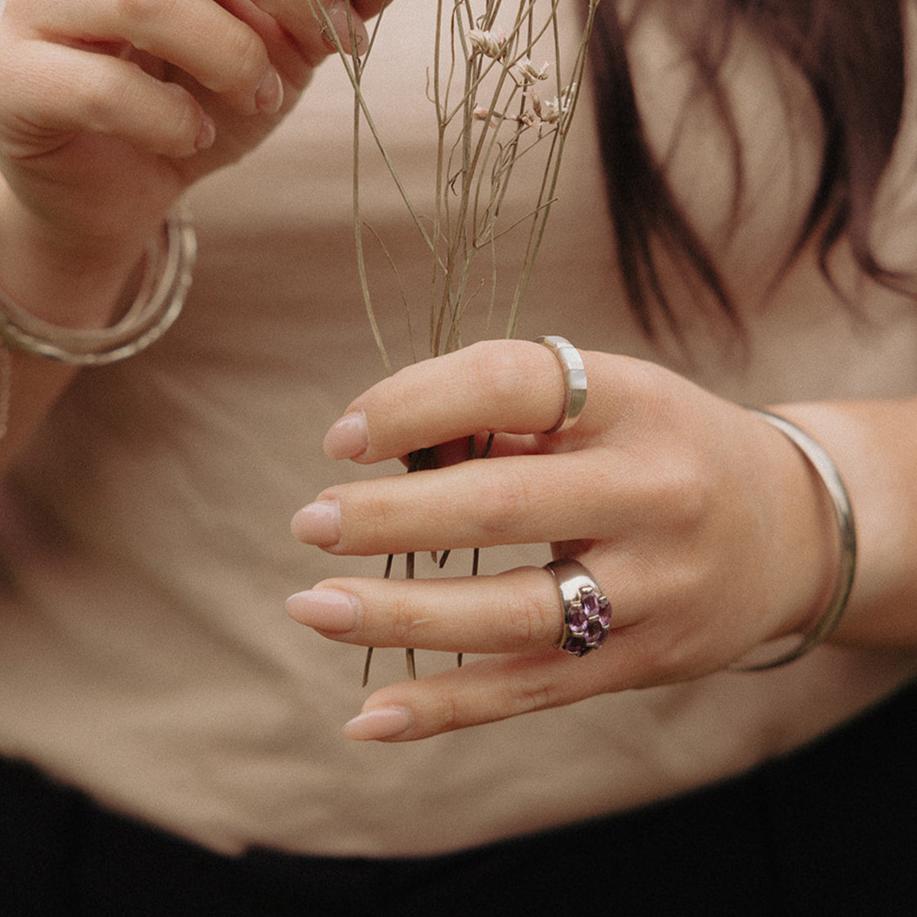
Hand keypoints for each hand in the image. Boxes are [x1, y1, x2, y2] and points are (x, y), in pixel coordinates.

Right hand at [0, 0, 379, 249]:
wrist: (120, 192)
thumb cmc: (188, 108)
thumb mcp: (266, 55)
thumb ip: (308, 17)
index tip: (349, 24)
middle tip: (326, 46)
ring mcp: (28, 9)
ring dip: (229, 54)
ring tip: (256, 96)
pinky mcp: (15, 83)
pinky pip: (102, 88)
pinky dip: (169, 118)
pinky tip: (191, 135)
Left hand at [288, 340, 836, 740]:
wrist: (789, 528)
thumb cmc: (667, 448)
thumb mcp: (611, 403)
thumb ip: (507, 420)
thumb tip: (390, 453)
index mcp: (637, 404)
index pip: (513, 383)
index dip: (416, 402)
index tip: (344, 438)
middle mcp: (655, 492)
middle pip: (501, 504)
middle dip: (390, 518)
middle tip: (310, 522)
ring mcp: (656, 586)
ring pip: (513, 613)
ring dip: (400, 615)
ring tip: (312, 606)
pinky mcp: (647, 659)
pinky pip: (535, 689)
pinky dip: (446, 707)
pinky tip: (370, 716)